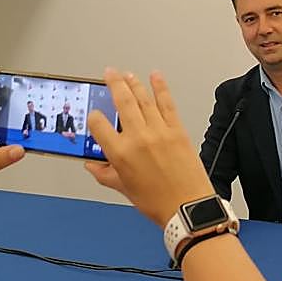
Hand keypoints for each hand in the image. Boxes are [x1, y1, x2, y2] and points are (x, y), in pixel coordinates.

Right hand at [83, 69, 214, 227]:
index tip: (95, 115)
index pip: (99, 125)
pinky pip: (166, 102)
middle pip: (121, 101)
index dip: (94, 117)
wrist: (188, 207)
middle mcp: (138, 138)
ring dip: (133, 82)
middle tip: (109, 73)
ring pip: (142, 98)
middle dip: (113, 83)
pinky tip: (156, 77)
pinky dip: (161, 87)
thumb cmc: (159, 202)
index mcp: (120, 153)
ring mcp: (158, 131)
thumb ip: (105, 174)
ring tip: (127, 74)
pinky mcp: (177, 129)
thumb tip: (92, 165)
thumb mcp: (124, 189)